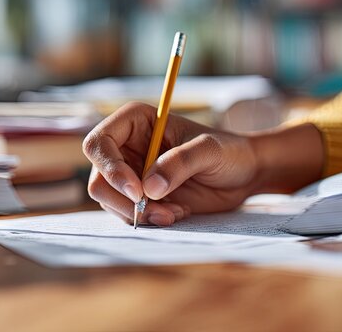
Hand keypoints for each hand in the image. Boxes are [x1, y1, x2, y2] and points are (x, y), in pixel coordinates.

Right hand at [82, 102, 263, 225]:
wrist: (242, 175)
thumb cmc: (228, 151)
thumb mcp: (210, 150)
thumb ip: (180, 162)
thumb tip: (149, 188)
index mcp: (135, 122)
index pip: (99, 143)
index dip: (110, 168)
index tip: (138, 192)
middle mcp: (125, 147)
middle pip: (98, 177)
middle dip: (124, 200)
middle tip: (157, 210)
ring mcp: (130, 173)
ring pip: (109, 200)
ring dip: (139, 213)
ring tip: (174, 212)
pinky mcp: (139, 196)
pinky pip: (126, 213)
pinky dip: (148, 219)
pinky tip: (175, 213)